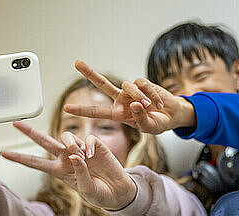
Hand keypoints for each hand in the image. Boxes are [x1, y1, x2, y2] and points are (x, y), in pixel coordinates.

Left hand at [1, 121, 137, 209]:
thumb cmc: (99, 194)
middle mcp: (66, 158)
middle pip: (44, 141)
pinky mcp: (93, 145)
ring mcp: (79, 150)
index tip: (3, 154)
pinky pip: (85, 139)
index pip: (35, 163)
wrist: (118, 192)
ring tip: (80, 157)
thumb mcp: (86, 190)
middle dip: (30, 132)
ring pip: (66, 137)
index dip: (20, 158)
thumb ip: (79, 173)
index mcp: (59, 171)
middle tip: (16, 123)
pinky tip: (90, 156)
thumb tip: (74, 155)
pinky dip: (86, 146)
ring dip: (70, 144)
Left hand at [63, 60, 195, 133]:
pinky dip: (152, 94)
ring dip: (140, 96)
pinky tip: (159, 103)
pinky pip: (143, 84)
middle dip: (90, 73)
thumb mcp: (149, 128)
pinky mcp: (142, 83)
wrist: (172, 115)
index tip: (66, 109)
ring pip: (128, 86)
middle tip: (76, 62)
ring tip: (151, 107)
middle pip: (102, 85)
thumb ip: (141, 119)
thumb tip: (135, 104)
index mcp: (118, 114)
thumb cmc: (158, 124)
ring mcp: (131, 91)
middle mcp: (121, 100)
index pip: (96, 112)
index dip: (82, 111)